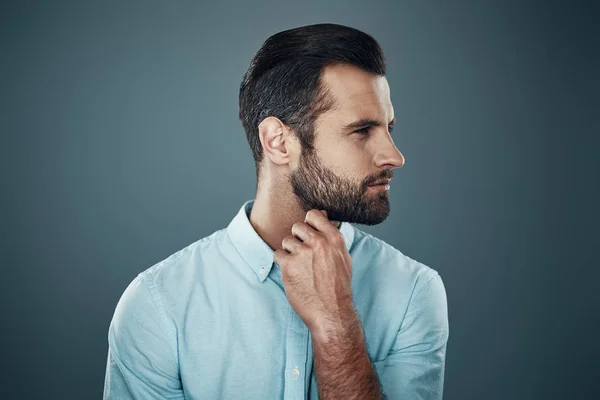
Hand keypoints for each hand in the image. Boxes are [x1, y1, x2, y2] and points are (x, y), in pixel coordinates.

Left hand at [273, 209, 354, 338]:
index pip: (313, 215)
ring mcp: (302, 253)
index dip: (308, 224)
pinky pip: (278, 255)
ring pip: (287, 241)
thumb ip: (330, 235)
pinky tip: (293, 275)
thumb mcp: (342, 257)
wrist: (331, 312)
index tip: (309, 236)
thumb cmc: (338, 286)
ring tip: (301, 269)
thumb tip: (323, 215)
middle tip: (305, 257)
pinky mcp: (288, 265)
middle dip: (298, 239)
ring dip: (290, 253)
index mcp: (333, 238)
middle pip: (297, 227)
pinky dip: (282, 264)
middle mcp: (318, 242)